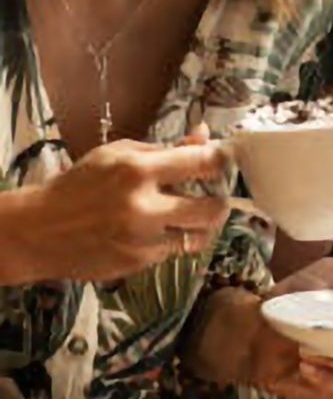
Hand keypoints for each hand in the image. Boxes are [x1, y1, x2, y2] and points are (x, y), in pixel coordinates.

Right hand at [29, 137, 229, 282]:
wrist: (42, 230)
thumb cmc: (80, 184)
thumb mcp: (117, 154)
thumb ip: (164, 148)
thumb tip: (204, 135)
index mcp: (137, 170)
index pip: (202, 162)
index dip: (221, 161)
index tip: (224, 161)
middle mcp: (145, 206)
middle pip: (213, 209)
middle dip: (221, 201)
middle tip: (216, 196)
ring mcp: (144, 239)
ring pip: (199, 236)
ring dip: (202, 225)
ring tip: (194, 215)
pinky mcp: (139, 263)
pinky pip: (173, 251)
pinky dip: (173, 240)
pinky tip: (159, 230)